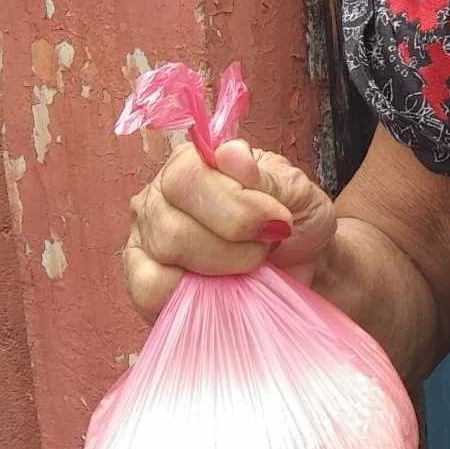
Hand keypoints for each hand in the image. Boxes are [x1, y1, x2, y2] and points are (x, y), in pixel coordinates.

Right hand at [123, 139, 336, 322]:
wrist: (304, 267)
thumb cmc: (297, 221)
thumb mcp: (297, 192)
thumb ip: (264, 176)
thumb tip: (229, 154)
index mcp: (191, 162)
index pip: (185, 177)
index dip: (233, 206)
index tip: (277, 221)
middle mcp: (159, 197)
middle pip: (172, 226)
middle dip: (232, 244)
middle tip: (265, 246)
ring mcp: (146, 240)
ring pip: (165, 257)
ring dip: (220, 268)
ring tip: (248, 266)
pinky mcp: (145, 282)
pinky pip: (149, 291)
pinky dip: (192, 295)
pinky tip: (222, 288)